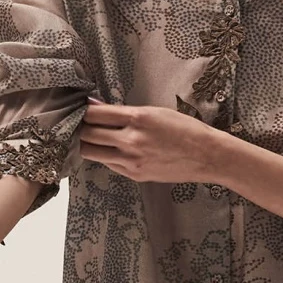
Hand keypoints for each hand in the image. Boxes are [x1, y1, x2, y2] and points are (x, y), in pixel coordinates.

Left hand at [77, 101, 223, 184]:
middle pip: (87, 134)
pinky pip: (109, 164)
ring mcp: (131, 160)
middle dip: (79, 128)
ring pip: (92, 153)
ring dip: (86, 144)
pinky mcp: (134, 175)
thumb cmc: (184, 129)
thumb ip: (124, 112)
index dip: (81, 112)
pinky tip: (108, 149)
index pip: (94, 114)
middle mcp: (131, 140)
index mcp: (137, 119)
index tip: (77, 109)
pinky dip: (105, 156)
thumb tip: (96, 107)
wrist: (206, 156)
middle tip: (76, 124)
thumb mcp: (155, 112)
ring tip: (86, 138)